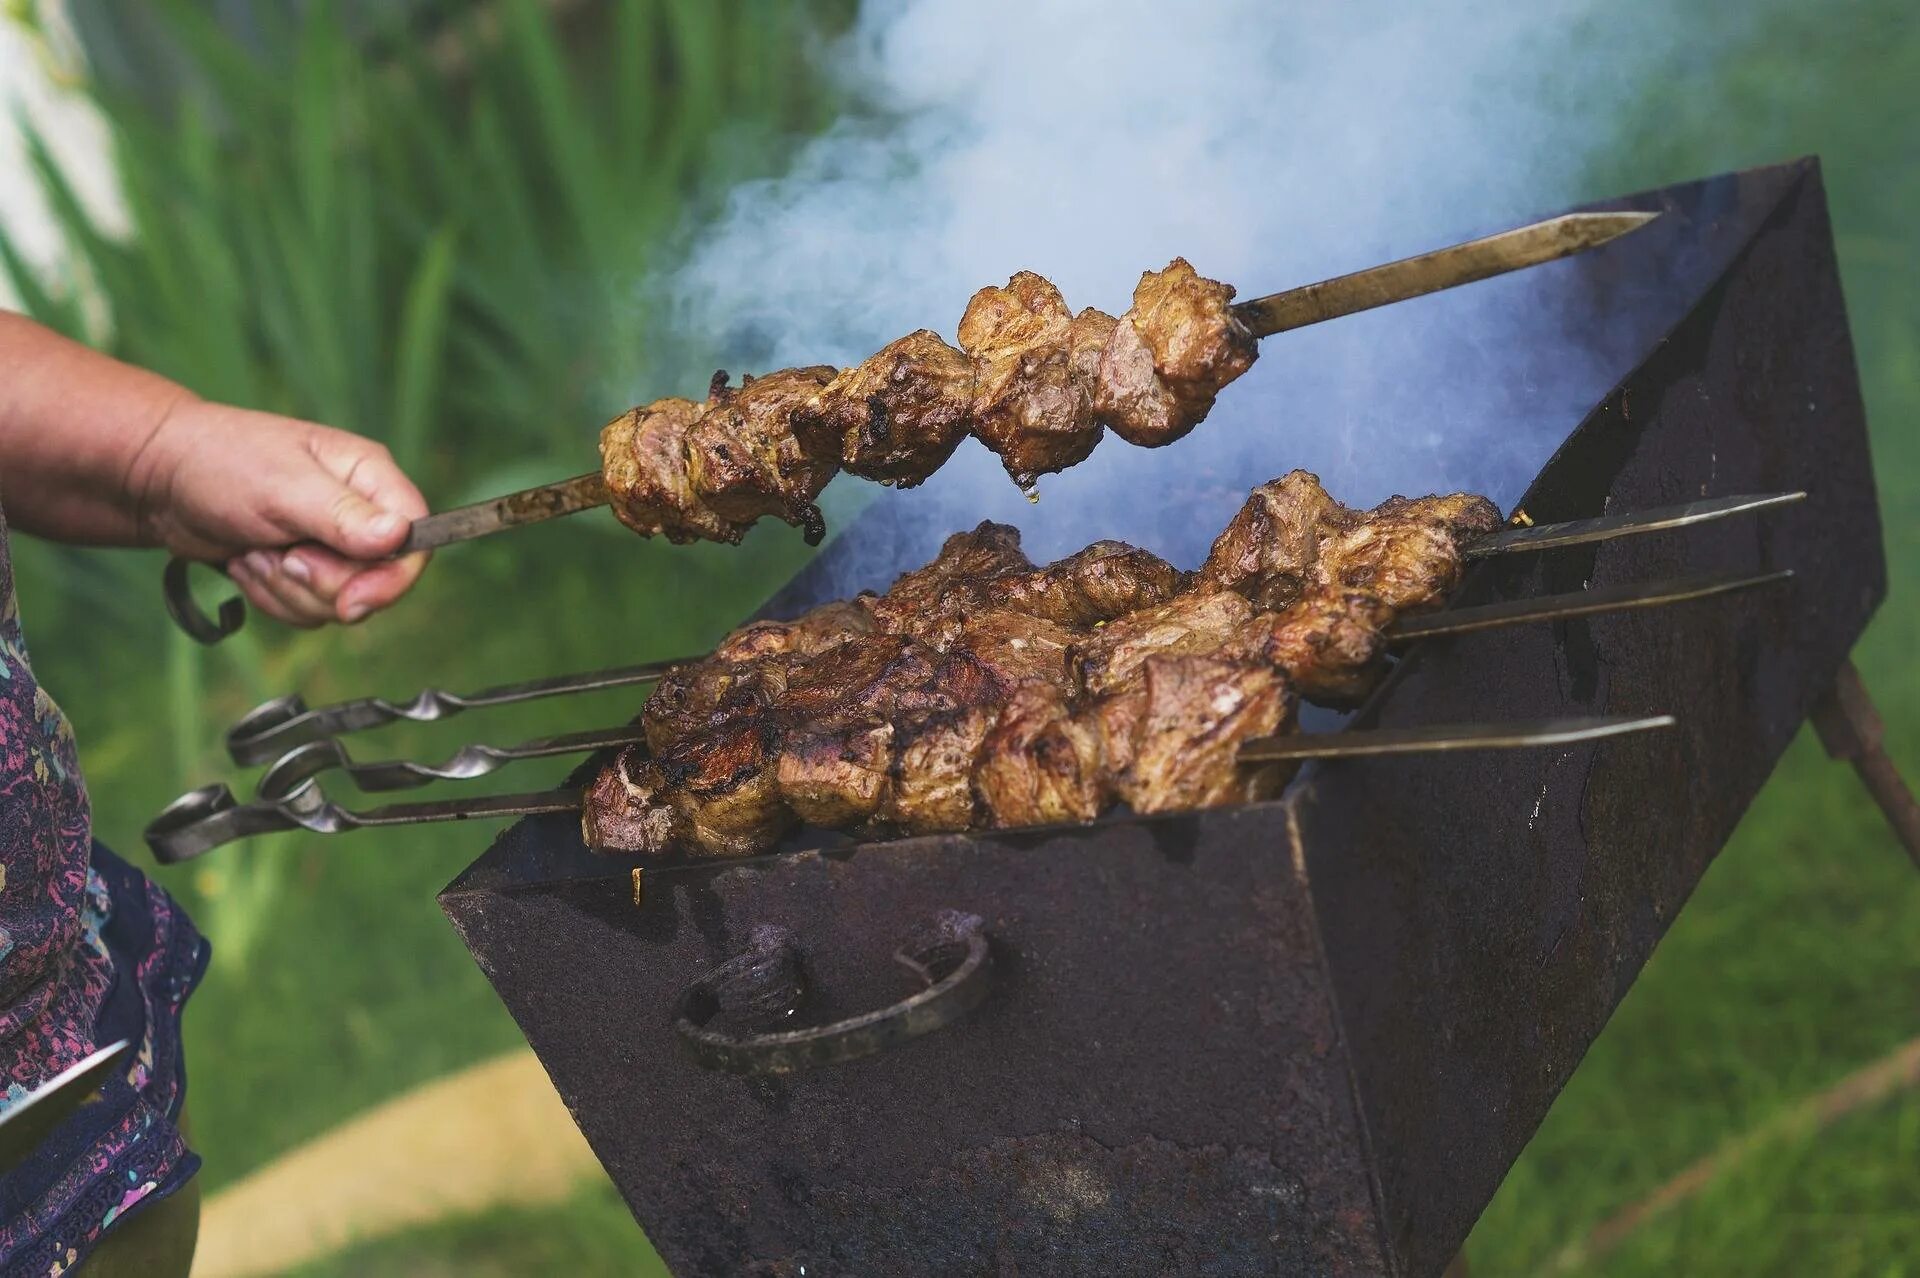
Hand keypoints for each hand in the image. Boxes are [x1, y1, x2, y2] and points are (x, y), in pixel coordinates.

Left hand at [134, 399, 429, 626]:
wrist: (158, 479)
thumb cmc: (219, 462)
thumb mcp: (283, 488)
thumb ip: (343, 515)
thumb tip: (399, 536)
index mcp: (370, 477)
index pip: (415, 541)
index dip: (391, 579)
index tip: (351, 600)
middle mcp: (360, 512)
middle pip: (376, 582)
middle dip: (321, 582)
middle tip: (282, 555)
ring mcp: (331, 544)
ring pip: (339, 603)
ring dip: (288, 590)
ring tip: (255, 551)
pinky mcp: (303, 569)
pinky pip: (308, 611)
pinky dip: (272, 597)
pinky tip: (248, 562)